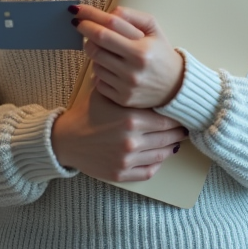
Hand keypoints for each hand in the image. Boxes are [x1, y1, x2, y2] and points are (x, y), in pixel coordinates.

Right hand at [51, 82, 187, 181]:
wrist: (64, 140)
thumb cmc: (86, 113)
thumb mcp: (105, 94)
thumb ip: (127, 87)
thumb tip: (149, 74)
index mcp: (130, 118)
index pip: (167, 119)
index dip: (177, 116)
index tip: (181, 113)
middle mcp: (132, 141)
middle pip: (168, 137)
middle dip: (178, 132)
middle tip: (183, 127)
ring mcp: (127, 160)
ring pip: (162, 155)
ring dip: (171, 147)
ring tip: (175, 140)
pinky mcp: (121, 174)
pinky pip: (149, 171)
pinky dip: (157, 164)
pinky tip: (159, 155)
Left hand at [72, 4, 184, 108]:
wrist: (176, 86)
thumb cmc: (161, 52)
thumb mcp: (153, 28)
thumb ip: (130, 16)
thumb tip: (105, 13)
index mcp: (141, 50)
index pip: (106, 29)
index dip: (88, 18)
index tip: (77, 12)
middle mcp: (133, 69)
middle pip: (95, 47)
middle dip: (86, 34)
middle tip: (85, 28)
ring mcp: (127, 86)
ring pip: (95, 64)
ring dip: (94, 53)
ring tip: (107, 49)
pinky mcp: (122, 99)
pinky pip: (98, 81)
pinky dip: (100, 71)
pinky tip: (111, 67)